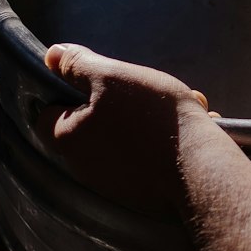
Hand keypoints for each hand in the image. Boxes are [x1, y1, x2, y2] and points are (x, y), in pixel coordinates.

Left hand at [35, 43, 221, 216]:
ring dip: (148, 121)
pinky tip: (188, 130)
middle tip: (148, 91)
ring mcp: (113, 185)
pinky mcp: (142, 194)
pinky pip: (148, 159)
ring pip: (125, 139)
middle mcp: (84, 168)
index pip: (49, 111)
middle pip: (92, 123)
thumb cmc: (153, 120)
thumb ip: (78, 65)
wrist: (201, 170)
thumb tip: (52, 55)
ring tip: (178, 107)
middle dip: (120, 104)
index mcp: (68, 139)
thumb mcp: (113, 77)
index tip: (98, 81)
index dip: (69, 91)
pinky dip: (163, 143)